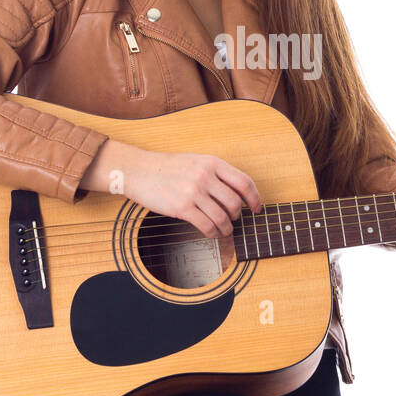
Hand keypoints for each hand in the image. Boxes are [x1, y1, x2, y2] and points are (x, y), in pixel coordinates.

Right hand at [117, 147, 263, 239]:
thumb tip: (237, 193)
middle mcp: (205, 176)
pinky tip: (211, 234)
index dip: (255, 198)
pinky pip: (206, 225)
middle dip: (238, 216)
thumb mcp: (195, 161)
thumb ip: (215, 173)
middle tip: (235, 220)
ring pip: (222, 217)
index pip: (244, 182)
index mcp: (212, 162)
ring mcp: (194, 192)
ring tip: (224, 231)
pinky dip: (213, 233)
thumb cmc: (166, 167)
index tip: (256, 208)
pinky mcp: (182, 208)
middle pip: (235, 203)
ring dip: (226, 228)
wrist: (139, 170)